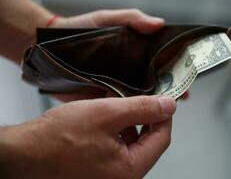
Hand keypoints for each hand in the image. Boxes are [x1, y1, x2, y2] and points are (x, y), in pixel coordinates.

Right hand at [0, 96, 175, 178]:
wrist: (23, 154)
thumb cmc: (56, 139)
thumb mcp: (106, 114)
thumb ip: (142, 109)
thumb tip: (168, 106)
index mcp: (130, 169)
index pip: (162, 138)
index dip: (163, 115)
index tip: (161, 100)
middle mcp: (122, 177)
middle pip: (147, 141)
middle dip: (142, 117)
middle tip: (134, 98)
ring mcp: (111, 175)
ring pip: (131, 142)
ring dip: (127, 122)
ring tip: (114, 105)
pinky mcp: (100, 169)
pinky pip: (117, 147)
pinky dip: (115, 130)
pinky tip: (104, 118)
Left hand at [50, 9, 189, 101]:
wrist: (50, 50)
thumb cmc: (80, 30)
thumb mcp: (107, 19)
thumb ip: (131, 19)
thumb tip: (159, 23)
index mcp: (134, 53)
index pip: (160, 62)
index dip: (175, 69)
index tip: (187, 77)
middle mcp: (129, 72)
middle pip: (154, 83)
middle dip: (169, 90)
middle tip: (181, 96)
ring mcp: (116, 87)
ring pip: (140, 98)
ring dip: (153, 104)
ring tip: (166, 110)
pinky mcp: (103, 100)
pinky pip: (120, 108)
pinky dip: (131, 113)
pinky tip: (142, 118)